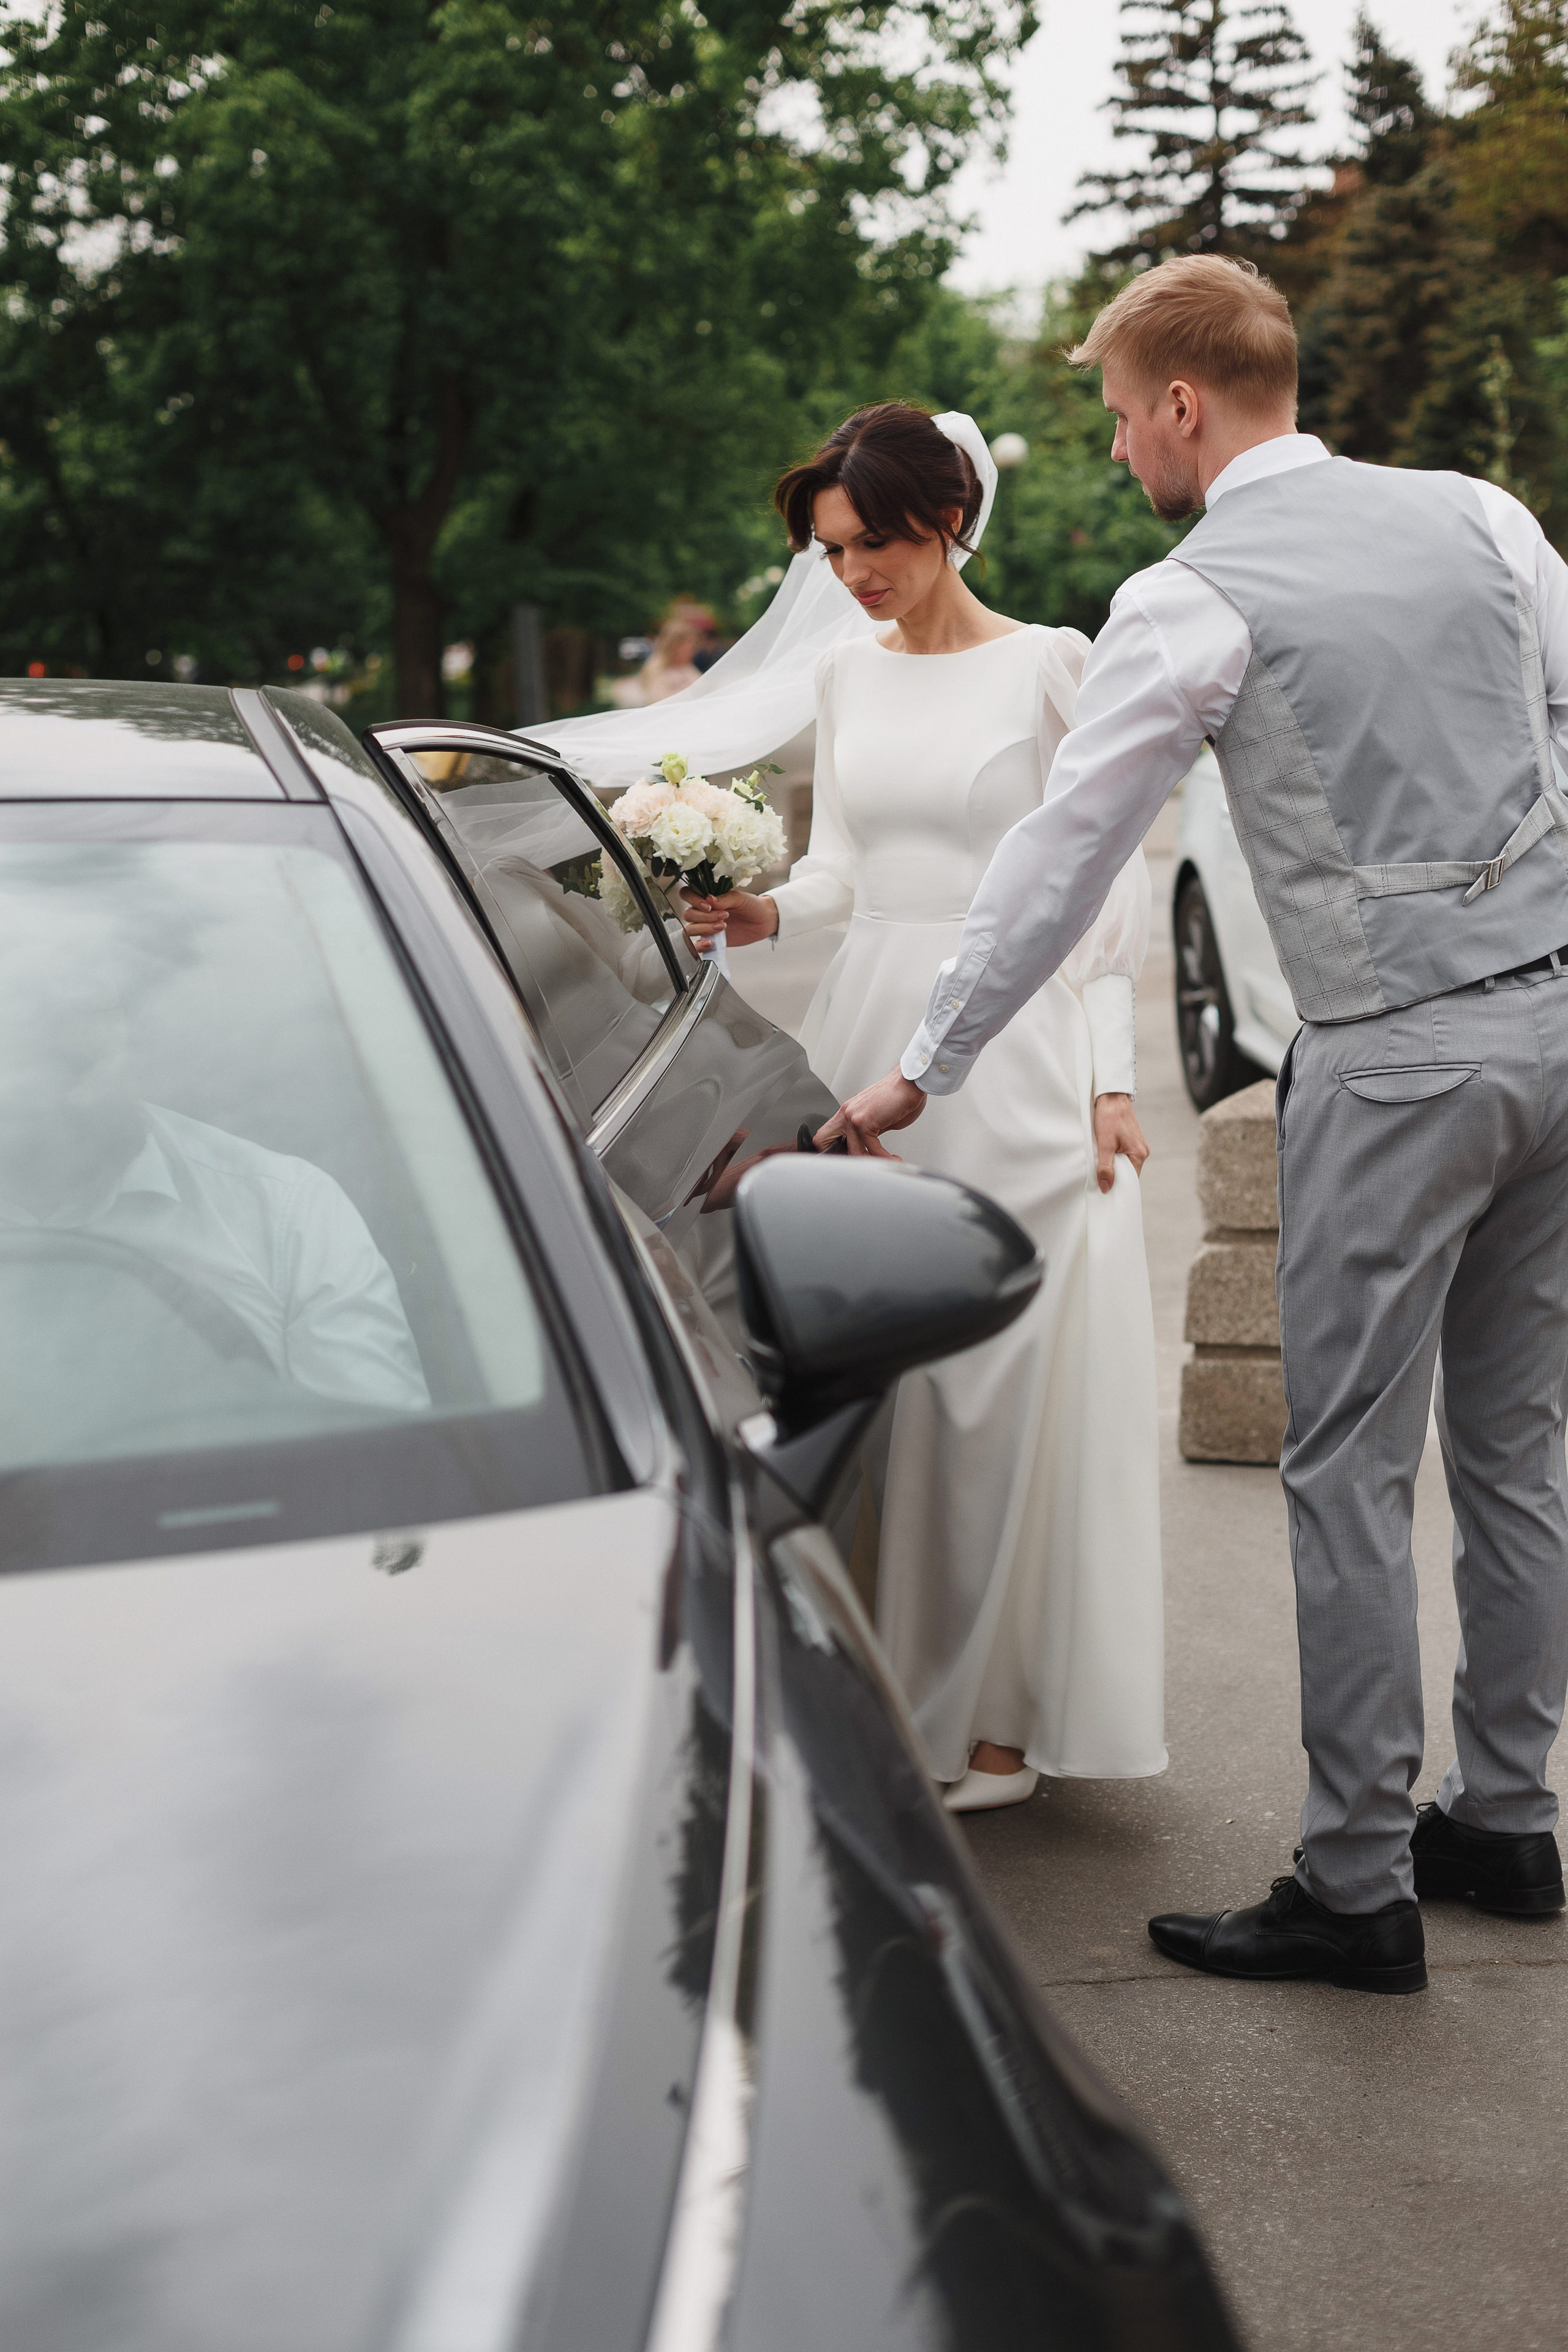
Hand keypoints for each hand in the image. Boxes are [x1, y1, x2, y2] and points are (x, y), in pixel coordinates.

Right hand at [680, 887, 777, 951]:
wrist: (764, 922)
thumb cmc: (752, 906)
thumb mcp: (740, 898)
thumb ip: (724, 898)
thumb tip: (709, 899)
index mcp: (708, 897)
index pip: (687, 894)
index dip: (693, 900)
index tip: (708, 906)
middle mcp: (703, 911)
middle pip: (688, 913)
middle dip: (704, 917)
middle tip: (724, 917)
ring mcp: (705, 926)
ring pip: (689, 929)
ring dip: (703, 928)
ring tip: (722, 927)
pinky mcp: (710, 940)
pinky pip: (695, 945)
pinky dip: (699, 945)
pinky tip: (710, 942)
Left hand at [813, 1068, 927, 1157]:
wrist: (911, 1083)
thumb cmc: (899, 1096)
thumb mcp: (879, 1119)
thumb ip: (870, 1133)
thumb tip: (869, 1148)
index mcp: (848, 1111)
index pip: (825, 1135)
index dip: (832, 1150)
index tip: (851, 1159)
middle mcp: (846, 1113)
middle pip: (823, 1142)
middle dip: (843, 1158)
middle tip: (864, 1165)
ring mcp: (853, 1116)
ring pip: (852, 1151)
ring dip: (871, 1161)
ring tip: (887, 1162)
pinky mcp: (864, 1122)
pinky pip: (871, 1149)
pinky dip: (884, 1158)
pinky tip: (893, 1158)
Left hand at [1092, 1092, 1149, 1193]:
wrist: (1111, 1096)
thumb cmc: (1109, 1117)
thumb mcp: (1104, 1144)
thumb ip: (1105, 1167)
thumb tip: (1106, 1187)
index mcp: (1139, 1154)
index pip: (1131, 1180)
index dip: (1118, 1187)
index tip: (1106, 1192)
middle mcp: (1142, 1151)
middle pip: (1128, 1173)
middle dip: (1115, 1177)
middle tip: (1099, 1181)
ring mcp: (1137, 1146)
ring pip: (1124, 1164)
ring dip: (1113, 1167)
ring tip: (1100, 1167)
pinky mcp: (1131, 1141)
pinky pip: (1123, 1156)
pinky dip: (1114, 1158)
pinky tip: (1104, 1156)